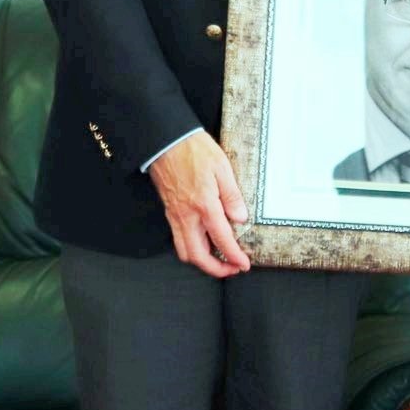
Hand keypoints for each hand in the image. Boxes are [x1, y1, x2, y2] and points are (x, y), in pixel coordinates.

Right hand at [147, 133, 251, 278]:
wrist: (165, 140)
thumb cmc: (193, 150)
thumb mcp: (222, 167)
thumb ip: (232, 195)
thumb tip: (241, 218)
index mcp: (204, 205)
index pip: (222, 240)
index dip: (235, 257)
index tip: (244, 265)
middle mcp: (187, 215)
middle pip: (198, 256)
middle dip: (216, 269)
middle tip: (232, 268)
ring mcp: (175, 215)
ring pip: (185, 251)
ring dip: (201, 261)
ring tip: (218, 258)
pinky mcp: (169, 211)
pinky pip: (178, 238)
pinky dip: (191, 248)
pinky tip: (203, 241)